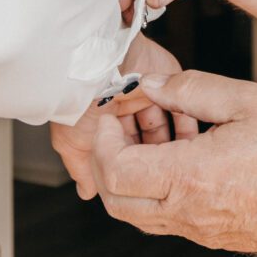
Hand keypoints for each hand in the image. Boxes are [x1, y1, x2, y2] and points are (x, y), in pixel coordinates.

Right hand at [50, 33, 198, 199]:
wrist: (96, 65)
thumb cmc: (80, 99)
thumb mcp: (71, 141)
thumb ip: (81, 167)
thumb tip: (87, 192)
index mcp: (108, 123)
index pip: (126, 153)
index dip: (133, 166)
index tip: (139, 180)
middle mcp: (129, 109)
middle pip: (148, 141)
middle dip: (154, 154)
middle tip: (160, 167)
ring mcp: (148, 95)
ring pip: (166, 127)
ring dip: (171, 140)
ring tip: (174, 153)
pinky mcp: (167, 82)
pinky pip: (182, 106)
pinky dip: (185, 120)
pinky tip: (185, 131)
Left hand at [88, 70, 256, 253]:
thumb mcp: (246, 100)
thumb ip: (191, 89)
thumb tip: (152, 84)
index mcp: (190, 177)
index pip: (115, 171)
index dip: (102, 140)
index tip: (110, 115)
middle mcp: (188, 211)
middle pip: (115, 201)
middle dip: (106, 161)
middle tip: (121, 126)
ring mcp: (199, 229)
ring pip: (138, 212)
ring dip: (134, 174)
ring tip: (161, 132)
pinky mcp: (211, 235)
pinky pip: (167, 216)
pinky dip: (160, 187)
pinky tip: (187, 152)